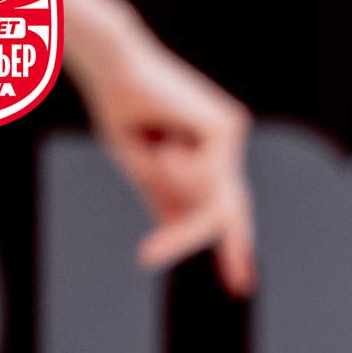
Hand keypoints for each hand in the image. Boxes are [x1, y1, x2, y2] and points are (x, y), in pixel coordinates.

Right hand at [68, 13, 256, 296]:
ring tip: (150, 146)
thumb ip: (165, 197)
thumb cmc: (121, 107)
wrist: (112, 67)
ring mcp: (232, 135)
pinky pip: (204, 176)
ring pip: (209, 197)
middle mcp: (227, 144)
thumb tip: (179, 229)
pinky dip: (174, 169)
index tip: (239, 285)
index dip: (235, 247)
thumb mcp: (141, 166)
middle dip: (189, 236)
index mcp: (209, 154)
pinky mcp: (229, 128)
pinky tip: (163, 139)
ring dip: (169, 185)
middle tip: (147, 258)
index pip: (227, 207)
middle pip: (222, 209)